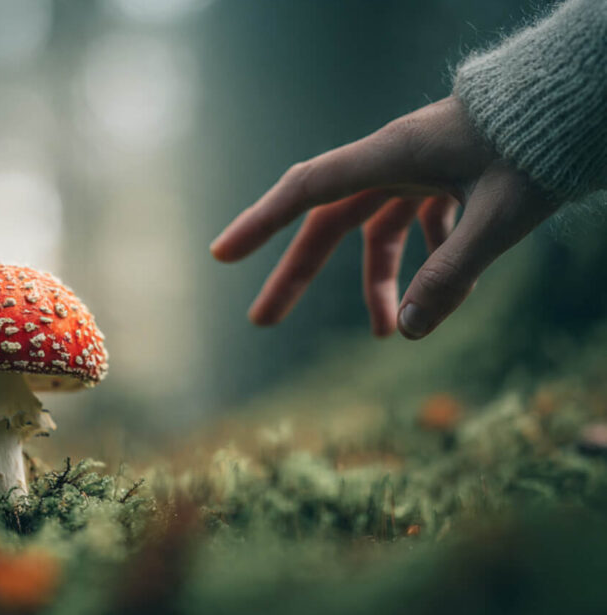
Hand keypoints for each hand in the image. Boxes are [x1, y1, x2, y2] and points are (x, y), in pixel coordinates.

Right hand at [210, 96, 557, 339]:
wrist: (579, 103)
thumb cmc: (540, 147)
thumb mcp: (499, 217)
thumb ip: (451, 274)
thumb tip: (406, 330)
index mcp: (392, 156)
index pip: (307, 190)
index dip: (260, 222)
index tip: (221, 254)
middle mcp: (394, 161)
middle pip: (328, 223)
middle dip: (297, 275)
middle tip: (262, 320)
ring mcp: (418, 170)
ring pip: (375, 232)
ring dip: (376, 283)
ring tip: (383, 333)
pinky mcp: (445, 178)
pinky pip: (420, 226)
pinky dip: (428, 261)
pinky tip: (453, 291)